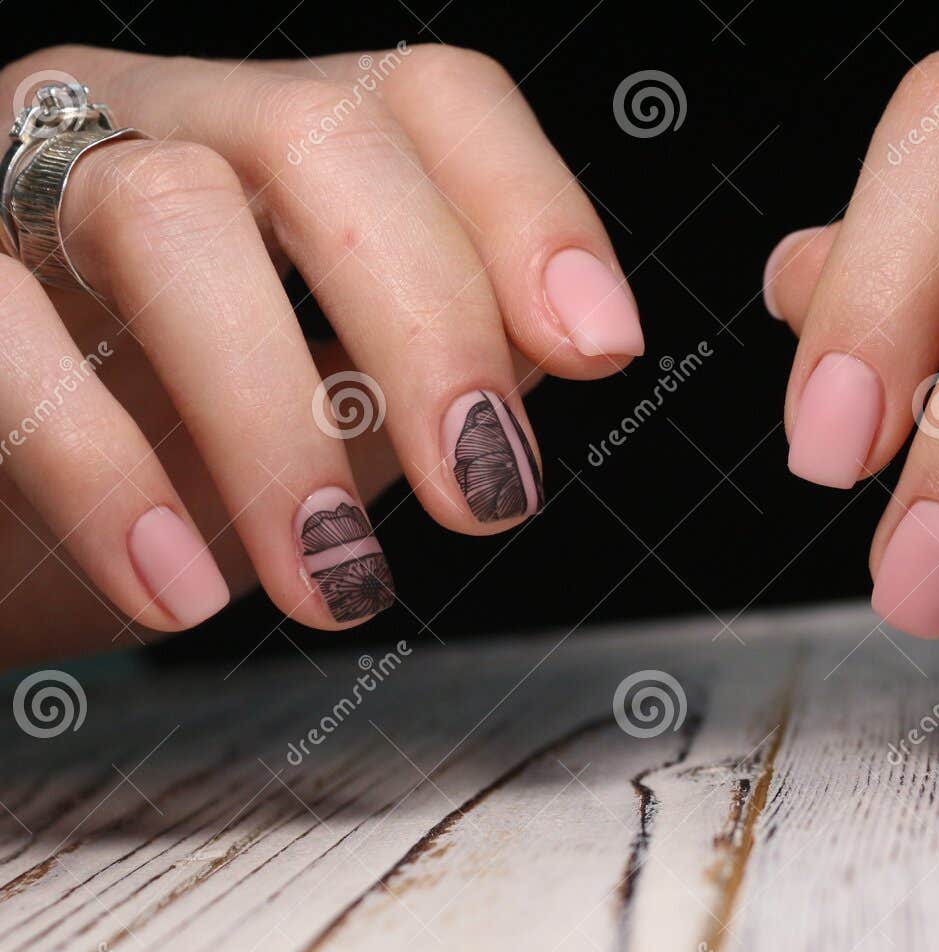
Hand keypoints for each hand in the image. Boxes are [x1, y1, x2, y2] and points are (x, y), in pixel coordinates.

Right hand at [0, 45, 641, 666]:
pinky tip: (176, 585)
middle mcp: (155, 123)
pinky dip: (104, 467)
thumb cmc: (166, 459)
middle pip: (322, 137)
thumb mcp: (332, 409)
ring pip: (166, 215)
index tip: (600, 348)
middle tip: (488, 497)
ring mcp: (17, 179)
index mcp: (278, 143)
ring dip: (278, 421)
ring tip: (338, 582)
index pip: (431, 103)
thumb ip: (444, 358)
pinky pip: (0, 328)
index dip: (531, 210)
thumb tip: (569, 340)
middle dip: (429, 322)